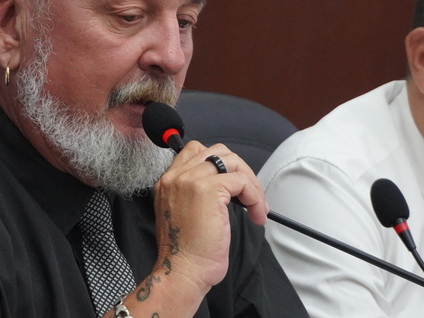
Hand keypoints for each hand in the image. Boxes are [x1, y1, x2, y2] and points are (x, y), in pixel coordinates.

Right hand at [152, 141, 266, 291]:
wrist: (182, 272)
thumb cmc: (186, 253)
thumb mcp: (182, 213)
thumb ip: (193, 193)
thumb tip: (226, 186)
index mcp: (167, 181)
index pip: (196, 151)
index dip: (220, 165)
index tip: (233, 187)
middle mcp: (175, 176)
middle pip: (217, 151)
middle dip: (240, 170)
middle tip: (250, 195)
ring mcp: (191, 180)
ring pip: (232, 162)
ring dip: (250, 182)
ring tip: (256, 206)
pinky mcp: (208, 189)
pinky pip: (242, 181)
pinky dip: (255, 197)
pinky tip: (255, 215)